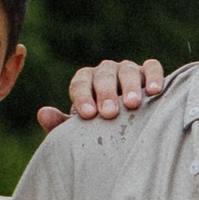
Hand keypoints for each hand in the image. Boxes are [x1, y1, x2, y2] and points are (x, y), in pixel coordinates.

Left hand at [36, 56, 166, 133]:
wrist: (125, 131)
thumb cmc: (99, 131)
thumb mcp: (79, 132)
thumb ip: (61, 125)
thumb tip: (43, 114)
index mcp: (85, 82)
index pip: (80, 83)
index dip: (83, 97)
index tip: (88, 115)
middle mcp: (105, 72)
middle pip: (103, 75)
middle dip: (105, 93)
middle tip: (109, 113)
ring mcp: (127, 70)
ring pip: (127, 70)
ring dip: (130, 86)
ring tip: (132, 104)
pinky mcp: (148, 73)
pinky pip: (152, 67)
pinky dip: (154, 76)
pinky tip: (155, 91)